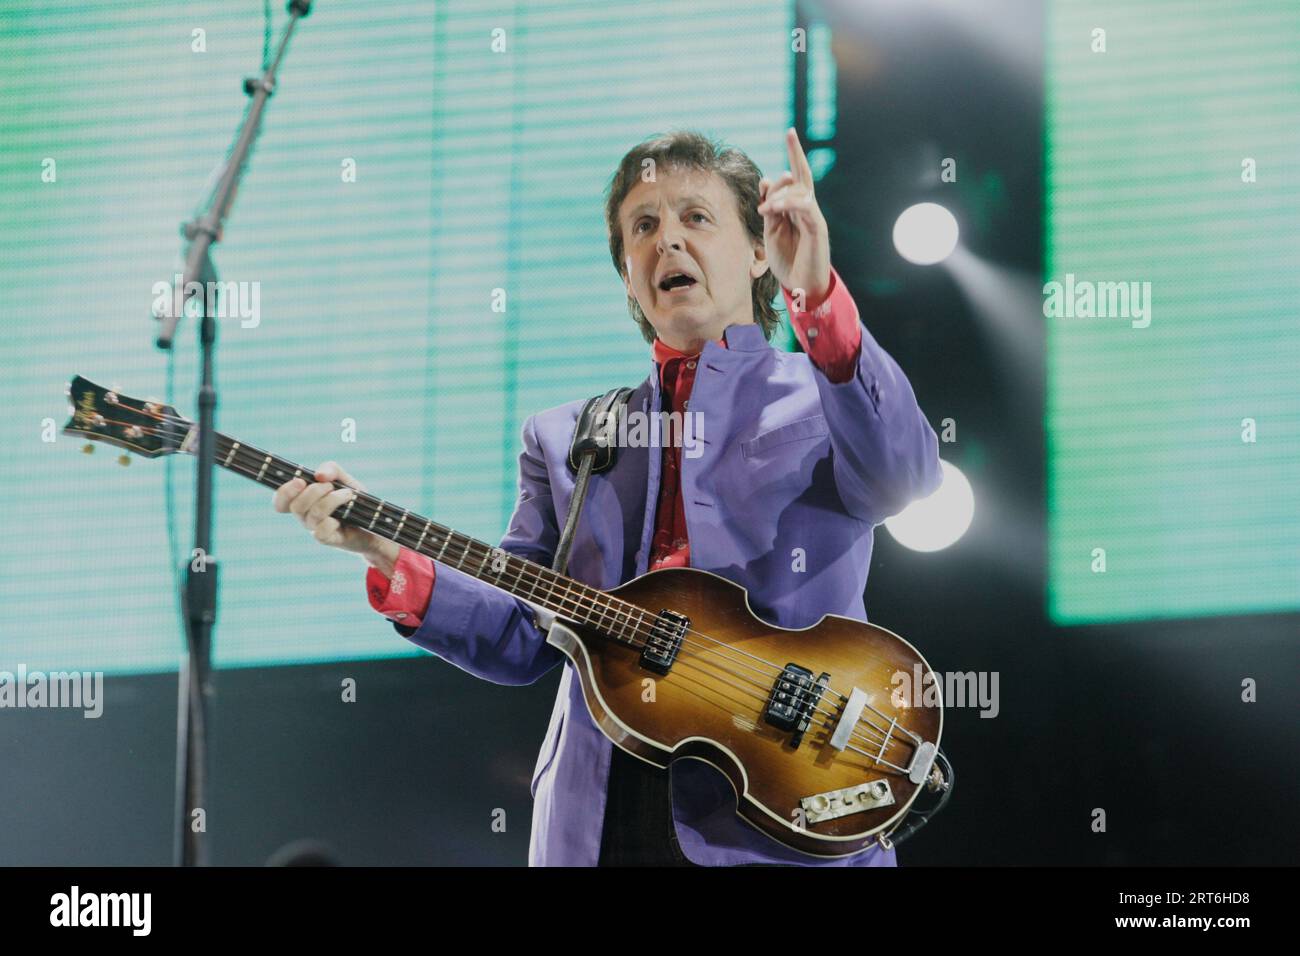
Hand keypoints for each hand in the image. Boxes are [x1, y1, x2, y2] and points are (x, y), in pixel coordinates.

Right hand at [272, 461, 396, 569]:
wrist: (375, 522)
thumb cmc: (354, 499)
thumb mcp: (344, 479)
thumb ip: (331, 469)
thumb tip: (319, 475)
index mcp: (303, 500)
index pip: (280, 501)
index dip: (284, 492)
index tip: (300, 481)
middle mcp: (305, 516)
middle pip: (296, 506)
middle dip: (315, 491)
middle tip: (331, 486)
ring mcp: (315, 529)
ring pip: (313, 515)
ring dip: (332, 500)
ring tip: (347, 494)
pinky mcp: (328, 539)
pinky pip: (321, 531)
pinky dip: (333, 520)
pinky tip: (347, 515)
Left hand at [756, 127, 830, 306]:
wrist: (801, 287)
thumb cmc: (788, 261)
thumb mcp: (772, 231)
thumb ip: (770, 208)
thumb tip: (767, 181)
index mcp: (796, 208)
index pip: (795, 177)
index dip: (794, 155)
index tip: (790, 132)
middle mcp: (807, 209)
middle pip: (803, 176)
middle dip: (797, 153)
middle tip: (790, 134)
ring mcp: (813, 217)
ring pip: (801, 191)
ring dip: (780, 194)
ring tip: (764, 207)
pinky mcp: (817, 229)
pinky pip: (804, 207)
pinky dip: (788, 204)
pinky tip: (772, 208)